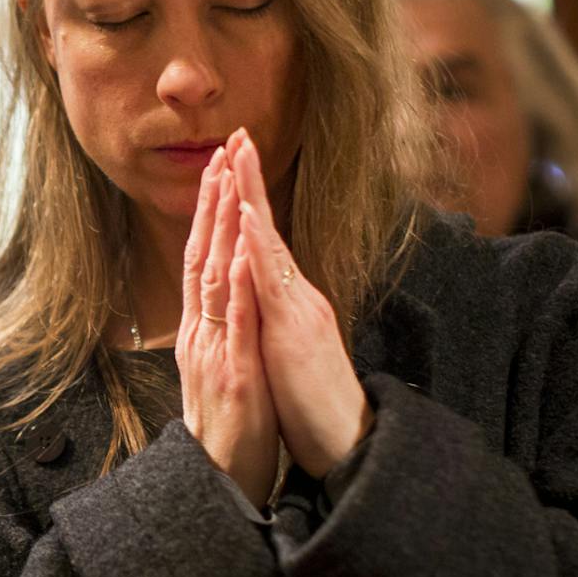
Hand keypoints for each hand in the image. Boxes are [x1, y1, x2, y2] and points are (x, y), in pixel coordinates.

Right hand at [178, 143, 281, 506]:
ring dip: (222, 229)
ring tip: (229, 183)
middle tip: (222, 152)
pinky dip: (238, 286)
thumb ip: (220, 331)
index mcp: (201, 332)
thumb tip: (223, 298)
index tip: (220, 168)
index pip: (201, 260)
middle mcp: (201, 335)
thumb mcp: (221, 370)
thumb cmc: (231, 430)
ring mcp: (215, 353)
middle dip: (213, 203)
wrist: (223, 482)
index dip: (209, 213)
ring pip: (214, 281)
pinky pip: (236, 324)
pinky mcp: (235, 376)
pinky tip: (243, 253)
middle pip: (202, 257)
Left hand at [226, 129, 372, 476]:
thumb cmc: (313, 404)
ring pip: (270, 246)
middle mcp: (296, 297)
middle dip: (250, 181)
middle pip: (268, 230)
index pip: (262, 242)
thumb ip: (275, 319)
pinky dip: (259, 250)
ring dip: (253, 200)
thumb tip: (262, 296)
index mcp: (288, 302)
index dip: (247, 202)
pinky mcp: (297, 333)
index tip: (232, 160)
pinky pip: (273, 285)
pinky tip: (246, 222)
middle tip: (237, 133)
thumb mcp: (285, 352)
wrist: (345, 443)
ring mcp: (298, 311)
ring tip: (238, 157)